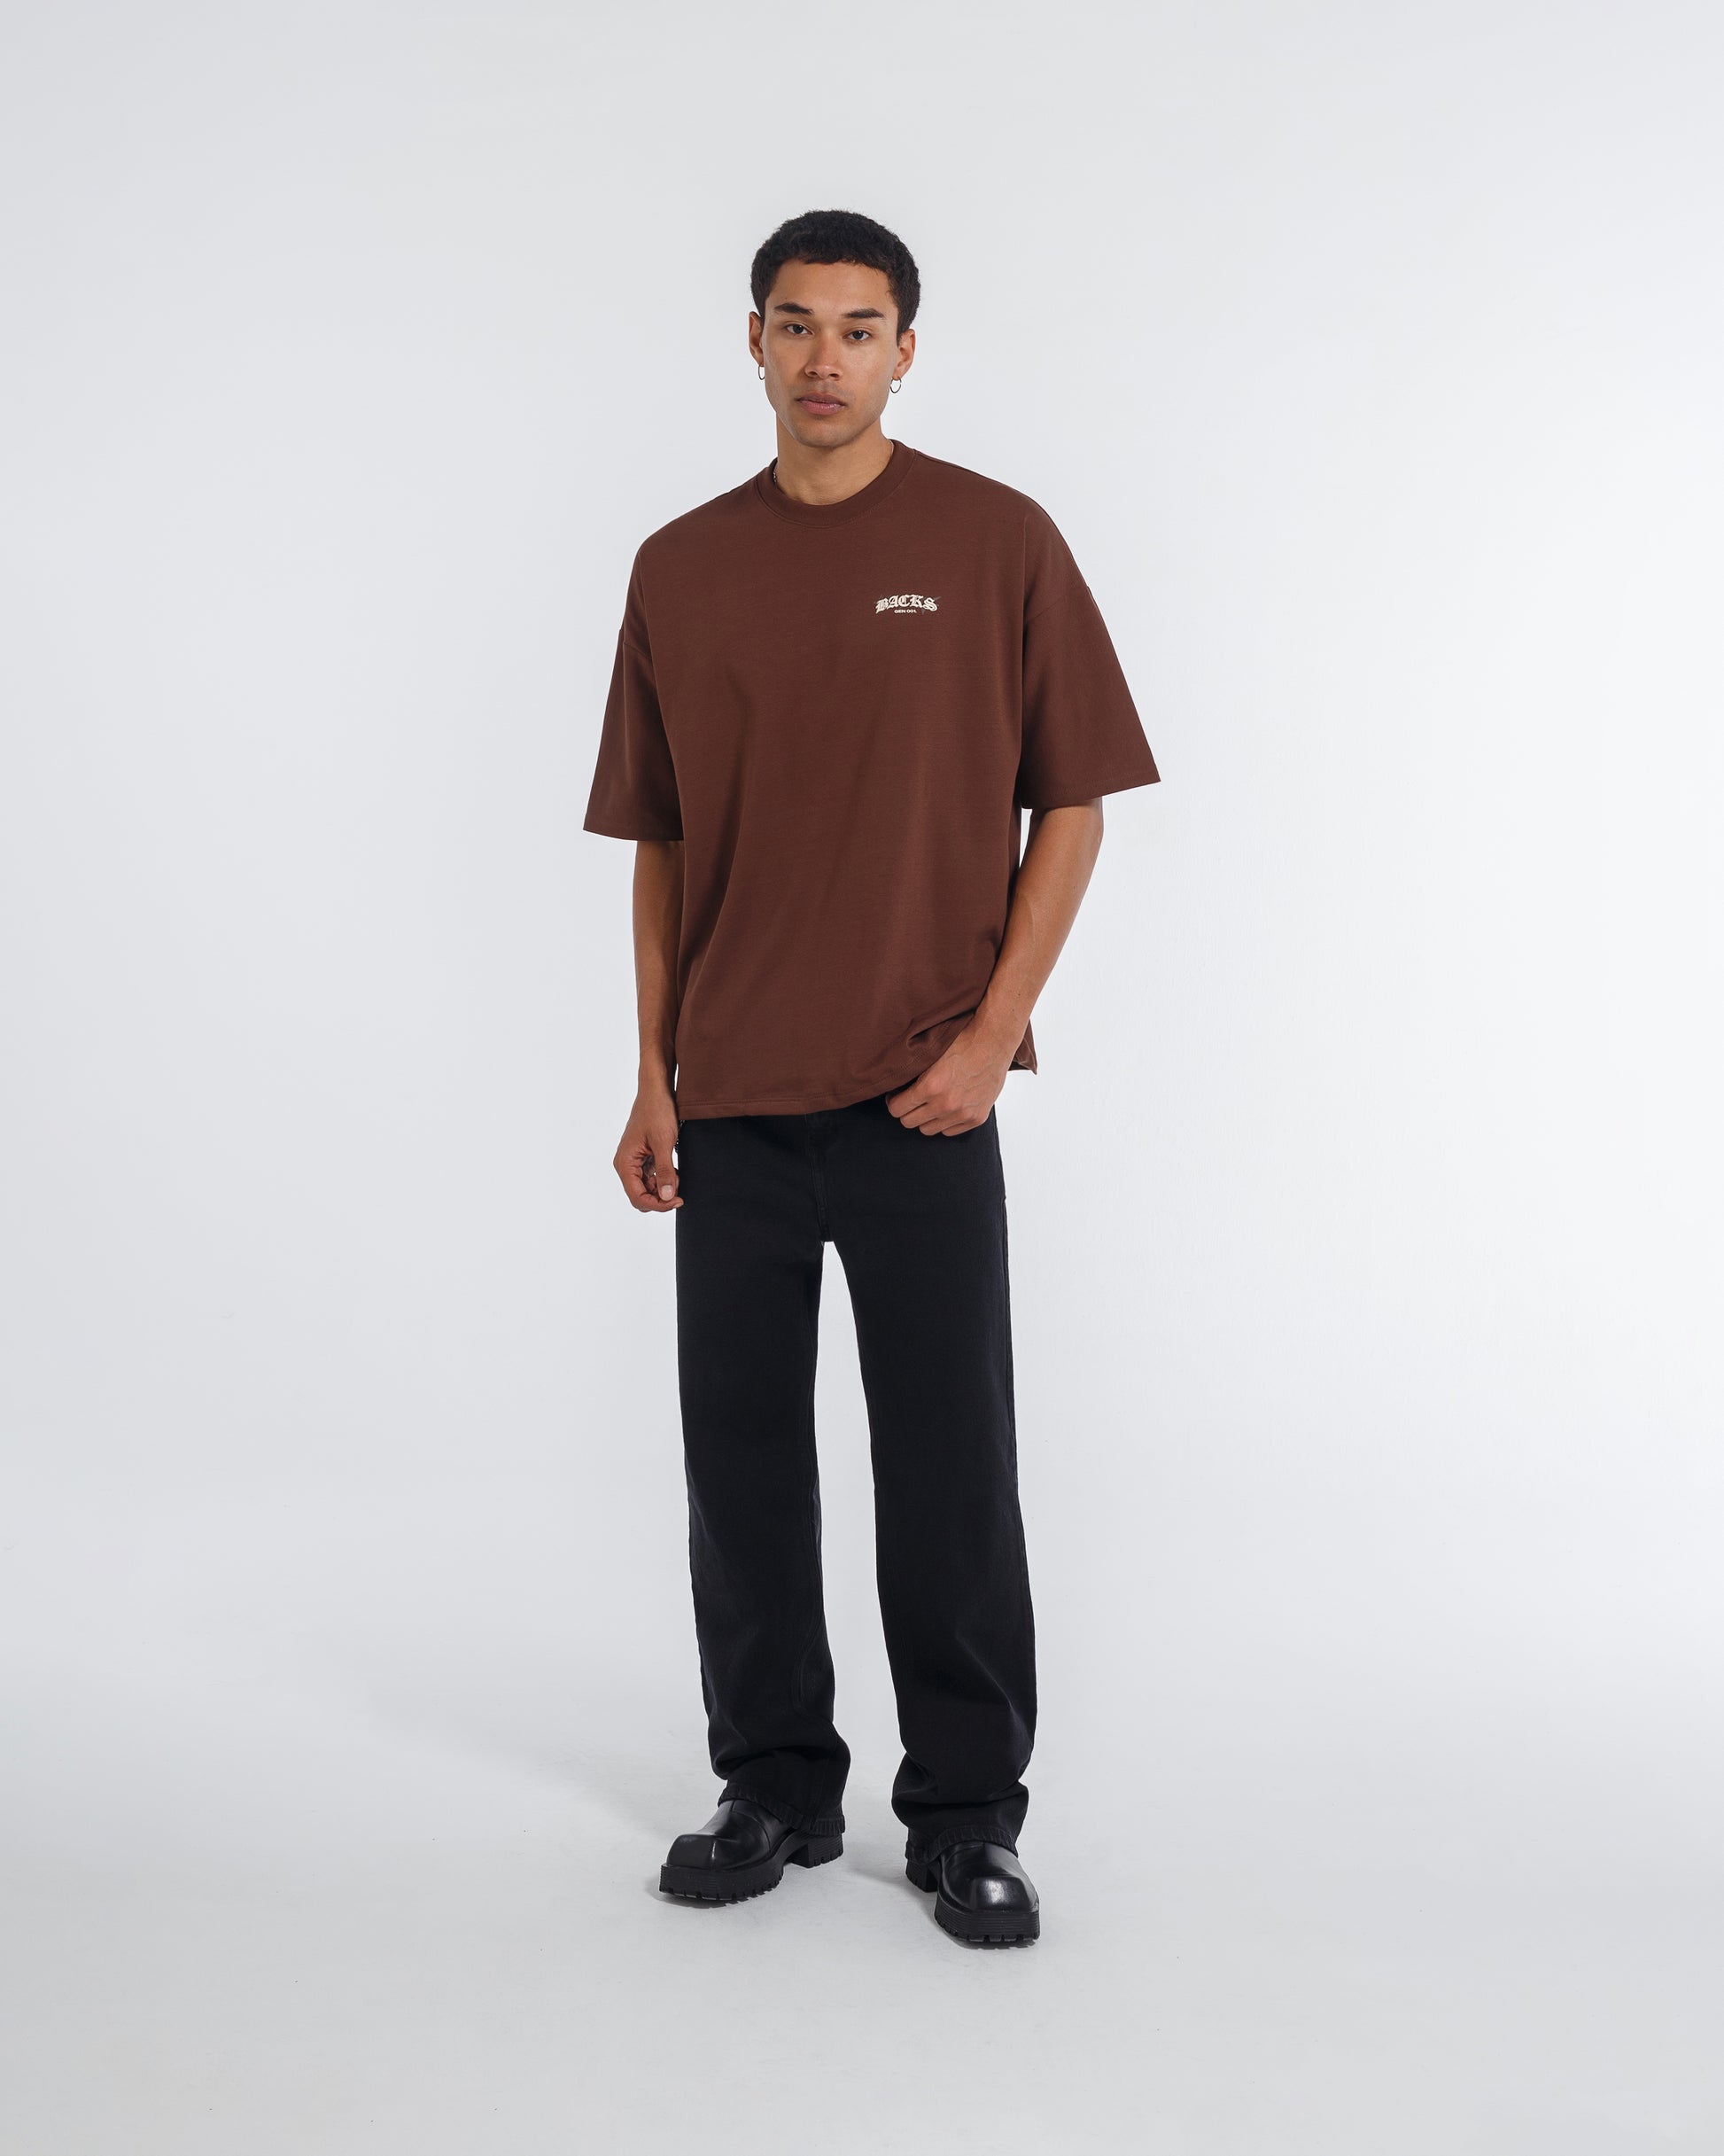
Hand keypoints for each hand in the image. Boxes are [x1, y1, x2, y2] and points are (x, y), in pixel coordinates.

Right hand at [614, 1086, 681, 1210]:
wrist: (657, 1091)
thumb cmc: (656, 1111)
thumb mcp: (664, 1143)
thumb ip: (665, 1171)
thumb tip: (667, 1196)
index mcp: (625, 1163)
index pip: (637, 1197)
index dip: (658, 1204)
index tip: (677, 1200)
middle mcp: (626, 1165)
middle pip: (640, 1196)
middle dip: (660, 1198)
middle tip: (680, 1191)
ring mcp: (634, 1162)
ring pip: (647, 1188)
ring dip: (663, 1188)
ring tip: (678, 1176)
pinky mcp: (643, 1158)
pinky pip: (651, 1177)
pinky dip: (664, 1178)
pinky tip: (675, 1171)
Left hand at [884, 1026, 1012, 1133]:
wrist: (994, 1041)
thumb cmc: (962, 1041)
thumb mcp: (931, 1053)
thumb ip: (913, 1074)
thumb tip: (895, 1087)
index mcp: (930, 1086)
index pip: (896, 1109)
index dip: (893, 1101)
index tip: (897, 1096)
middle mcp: (945, 1104)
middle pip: (909, 1122)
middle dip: (907, 1110)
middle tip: (911, 1099)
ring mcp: (962, 1113)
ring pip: (928, 1130)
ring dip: (925, 1118)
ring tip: (930, 1103)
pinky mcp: (976, 1118)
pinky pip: (949, 1131)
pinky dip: (945, 1122)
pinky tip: (947, 1107)